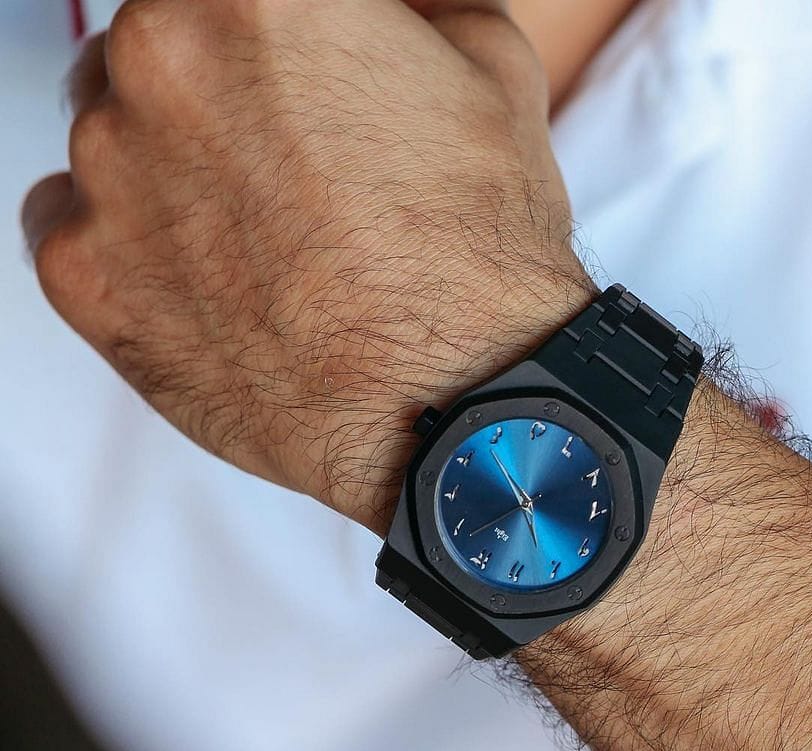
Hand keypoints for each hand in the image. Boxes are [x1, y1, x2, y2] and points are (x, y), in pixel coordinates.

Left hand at [22, 0, 594, 533]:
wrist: (458, 402)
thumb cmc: (476, 257)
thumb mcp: (493, 71)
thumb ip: (422, 4)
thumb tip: (399, 5)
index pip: (228, 0)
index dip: (273, 40)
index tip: (294, 78)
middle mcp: (156, 62)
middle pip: (159, 43)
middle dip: (220, 88)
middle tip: (290, 159)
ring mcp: (106, 175)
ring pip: (112, 135)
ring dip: (173, 165)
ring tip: (263, 235)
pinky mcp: (83, 282)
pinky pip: (73, 226)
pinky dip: (130, 241)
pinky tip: (213, 278)